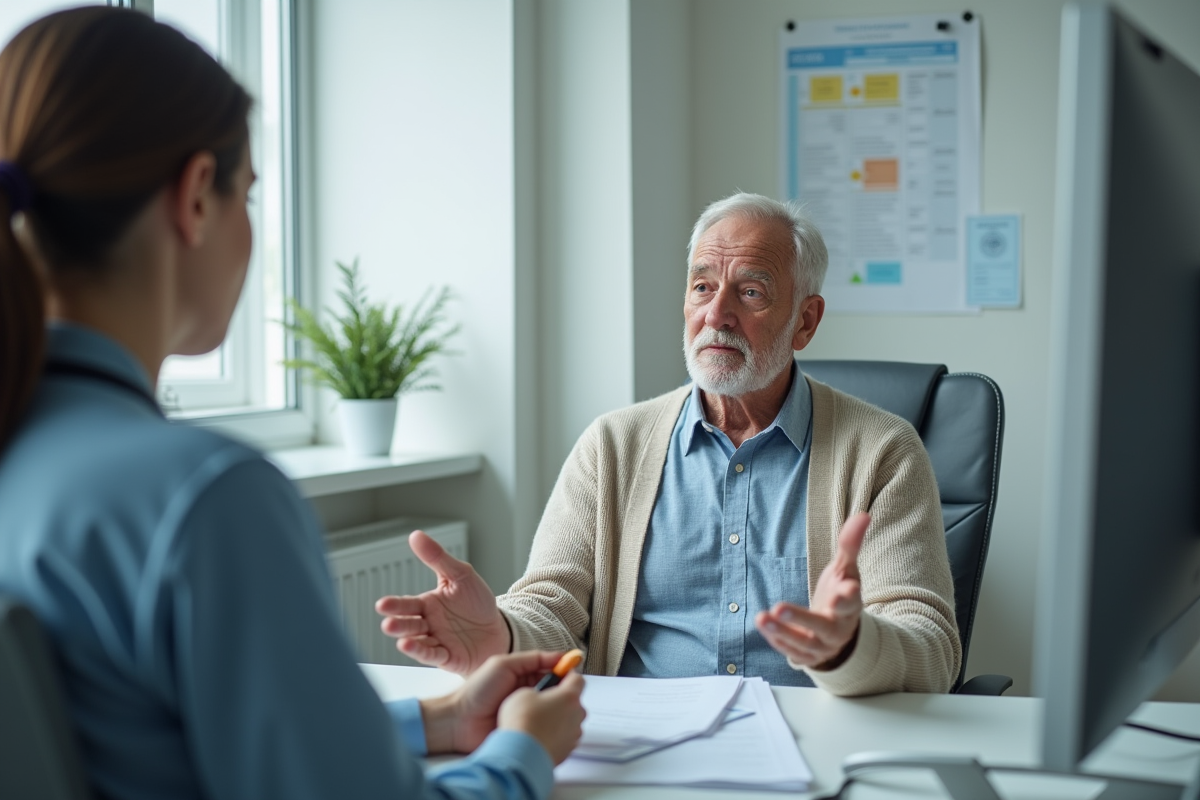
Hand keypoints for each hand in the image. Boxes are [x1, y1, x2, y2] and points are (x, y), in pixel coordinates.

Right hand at [375, 530, 510, 674]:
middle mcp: (428, 624)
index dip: (394, 605)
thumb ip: (437, 558)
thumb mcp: (460, 575)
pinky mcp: (447, 657)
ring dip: (406, 639)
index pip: (406, 604)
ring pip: (417, 641)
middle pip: (408, 624)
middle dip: (397, 623)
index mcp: (427, 604)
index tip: (381, 605)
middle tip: (387, 622)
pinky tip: (410, 646)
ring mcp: (436, 641)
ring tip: (397, 635)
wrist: (499, 628)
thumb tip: (415, 535)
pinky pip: (432, 655)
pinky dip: (421, 651)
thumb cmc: (477, 603)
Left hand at [420, 651, 578, 754]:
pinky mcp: (525, 730)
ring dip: (557, 709)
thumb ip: (531, 659)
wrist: (458, 722)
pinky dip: (549, 726)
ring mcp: (527, 713)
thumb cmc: (476, 691)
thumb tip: (559, 656)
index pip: (551, 671)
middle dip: (564, 692)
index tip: (576, 670)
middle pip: (555, 691)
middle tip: (569, 693)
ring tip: (560, 709)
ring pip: (552, 710)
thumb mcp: (503, 664)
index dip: (564, 671)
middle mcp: (527, 694)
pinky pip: (543, 727)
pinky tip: (552, 724)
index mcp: (523, 676)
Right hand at [498, 671, 585, 764]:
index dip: (567, 674)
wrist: (522, 755)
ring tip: (538, 721)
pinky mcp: (567, 750)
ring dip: (558, 718)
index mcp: (569, 696)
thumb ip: (537, 689)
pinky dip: (555, 734)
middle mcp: (576, 715)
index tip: (561, 672)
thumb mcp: (523, 693)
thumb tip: (537, 693)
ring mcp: (573, 734)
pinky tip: (539, 735)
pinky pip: (564, 736)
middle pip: (574, 700)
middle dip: (560, 699)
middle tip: (543, 700)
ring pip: (570, 720)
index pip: (577, 678)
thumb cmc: (523, 725)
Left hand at [756, 512, 868, 669]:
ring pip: (804, 643)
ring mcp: (824, 645)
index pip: (852, 602)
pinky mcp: (810, 656)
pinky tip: (764, 625)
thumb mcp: (845, 569)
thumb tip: (863, 515)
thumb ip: (850, 544)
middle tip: (780, 607)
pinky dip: (779, 641)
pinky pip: (794, 653)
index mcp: (851, 605)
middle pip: (823, 626)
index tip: (842, 592)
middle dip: (802, 618)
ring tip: (762, 617)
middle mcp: (839, 628)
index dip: (847, 598)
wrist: (840, 630)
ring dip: (782, 631)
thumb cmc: (840, 594)